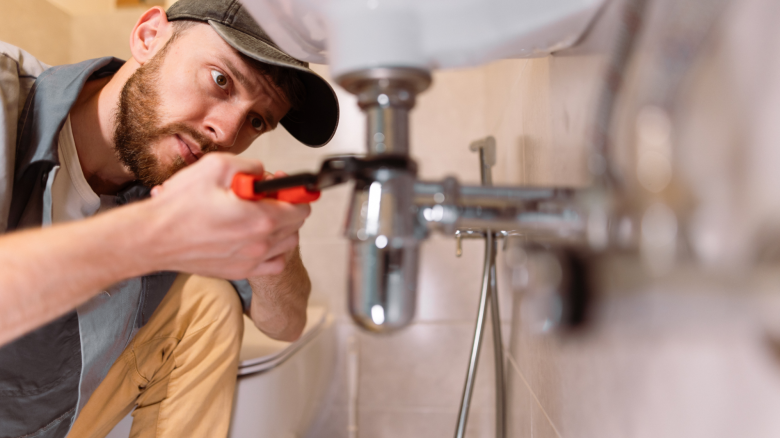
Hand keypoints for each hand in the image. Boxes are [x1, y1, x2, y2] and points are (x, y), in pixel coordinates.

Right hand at [141, 153, 310, 278]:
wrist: (152, 238)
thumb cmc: (178, 207)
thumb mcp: (216, 167)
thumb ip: (249, 166)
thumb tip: (262, 172)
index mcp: (260, 218)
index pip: (301, 206)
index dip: (295, 192)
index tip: (284, 186)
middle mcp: (260, 243)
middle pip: (296, 224)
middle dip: (286, 206)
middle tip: (264, 196)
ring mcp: (251, 261)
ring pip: (287, 243)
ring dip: (280, 228)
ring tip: (258, 215)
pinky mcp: (240, 272)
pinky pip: (274, 264)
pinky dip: (272, 250)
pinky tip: (255, 238)